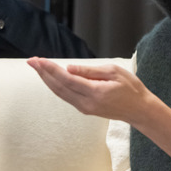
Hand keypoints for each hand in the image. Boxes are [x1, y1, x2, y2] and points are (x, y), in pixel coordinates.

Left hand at [28, 59, 170, 157]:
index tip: (39, 60)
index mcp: (95, 92)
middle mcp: (87, 103)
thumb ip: (90, 71)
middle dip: (43, 73)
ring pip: (60, 93)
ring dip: (47, 80)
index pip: (66, 79)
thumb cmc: (131, 88)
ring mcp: (85, 108)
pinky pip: (66, 97)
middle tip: (32, 61)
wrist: (139, 109)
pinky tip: (51, 78)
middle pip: (59, 87)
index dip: (50, 69)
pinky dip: (56, 86)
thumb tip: (68, 69)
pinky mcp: (85, 109)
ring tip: (37, 67)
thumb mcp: (113, 72)